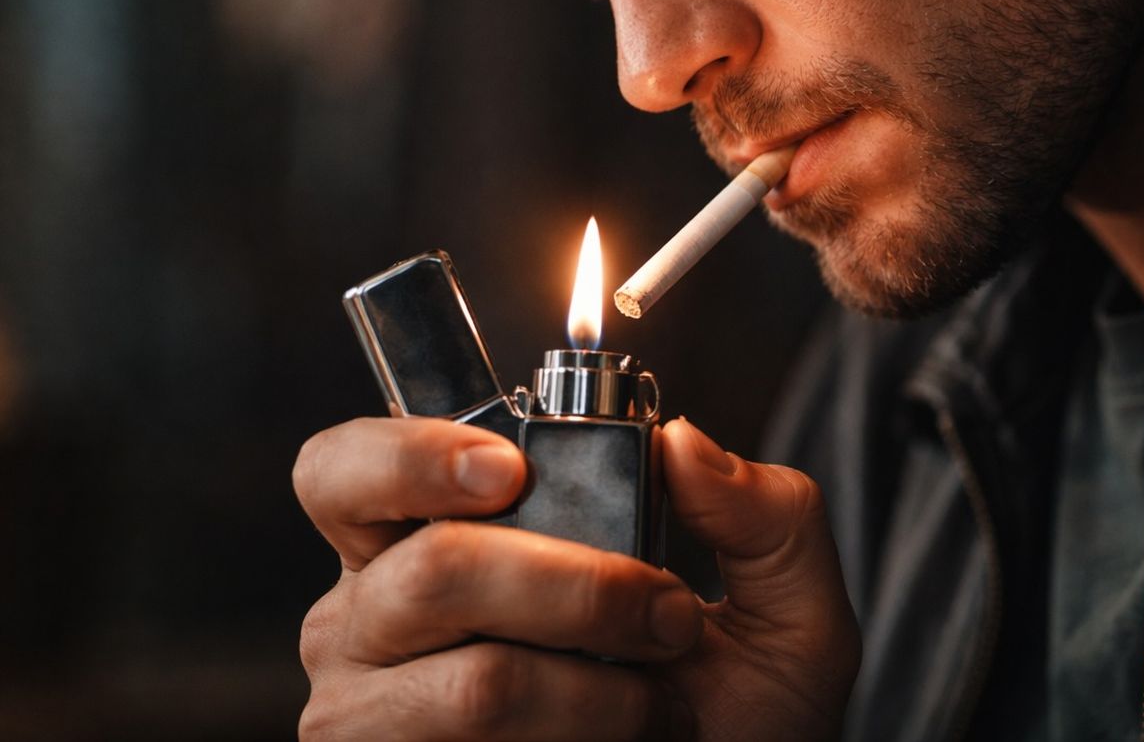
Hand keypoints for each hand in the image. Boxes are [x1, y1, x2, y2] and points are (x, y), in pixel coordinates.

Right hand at [292, 415, 858, 740]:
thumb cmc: (738, 718)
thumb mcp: (787, 609)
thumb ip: (763, 510)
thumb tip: (684, 441)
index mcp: (438, 533)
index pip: (348, 468)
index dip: (415, 456)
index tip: (511, 470)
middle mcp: (377, 615)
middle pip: (430, 569)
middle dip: (576, 590)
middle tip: (661, 613)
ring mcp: (371, 714)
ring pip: (477, 684)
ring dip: (596, 695)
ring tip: (652, 705)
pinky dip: (577, 741)